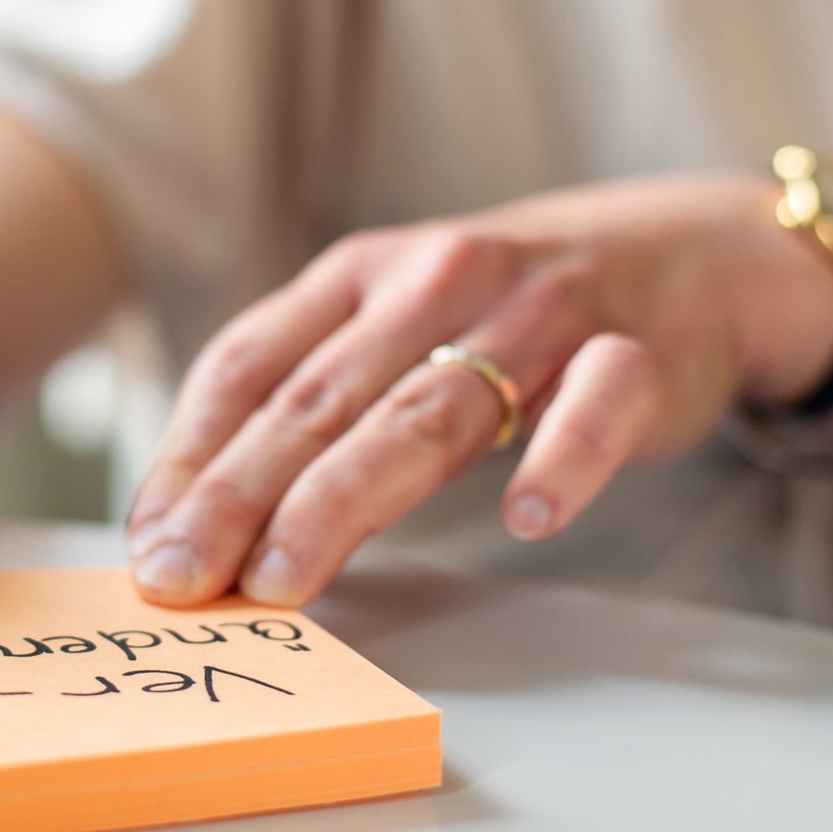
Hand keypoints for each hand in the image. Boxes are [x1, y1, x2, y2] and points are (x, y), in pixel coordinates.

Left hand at [124, 173, 832, 607]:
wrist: (681, 253)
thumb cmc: (501, 315)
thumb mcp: (390, 328)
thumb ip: (308, 404)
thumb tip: (197, 519)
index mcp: (358, 276)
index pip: (249, 364)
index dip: (190, 454)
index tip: (151, 541)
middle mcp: (435, 281)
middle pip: (321, 398)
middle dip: (240, 494)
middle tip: (186, 578)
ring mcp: (538, 313)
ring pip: (431, 408)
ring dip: (347, 496)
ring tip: (287, 575)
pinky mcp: (637, 351)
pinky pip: (598, 404)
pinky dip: (563, 457)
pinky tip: (526, 515)